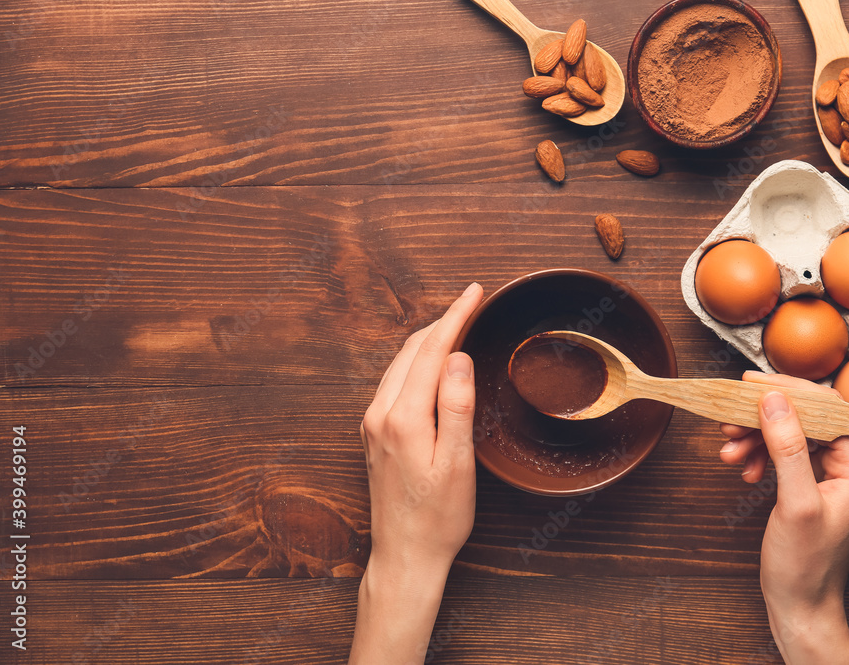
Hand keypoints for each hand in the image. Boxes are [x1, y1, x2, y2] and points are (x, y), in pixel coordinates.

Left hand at [350, 283, 483, 664]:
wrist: (405, 555)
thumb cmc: (438, 517)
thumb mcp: (458, 463)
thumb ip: (457, 406)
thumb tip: (459, 357)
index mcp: (403, 417)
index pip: (432, 351)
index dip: (456, 317)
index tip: (475, 292)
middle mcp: (380, 414)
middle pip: (411, 350)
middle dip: (442, 321)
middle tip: (472, 301)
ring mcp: (373, 423)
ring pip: (401, 364)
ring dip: (428, 339)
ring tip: (457, 322)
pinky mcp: (374, 434)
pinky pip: (395, 381)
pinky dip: (416, 361)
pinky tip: (432, 362)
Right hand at [718, 371, 848, 664]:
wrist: (801, 603)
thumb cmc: (805, 564)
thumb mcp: (794, 503)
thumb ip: (787, 448)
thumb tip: (775, 401)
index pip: (825, 406)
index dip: (786, 390)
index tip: (748, 384)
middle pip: (805, 417)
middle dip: (763, 418)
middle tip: (728, 421)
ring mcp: (831, 473)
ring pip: (789, 433)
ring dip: (756, 437)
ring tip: (729, 451)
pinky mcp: (812, 483)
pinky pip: (784, 453)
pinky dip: (759, 455)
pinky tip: (744, 469)